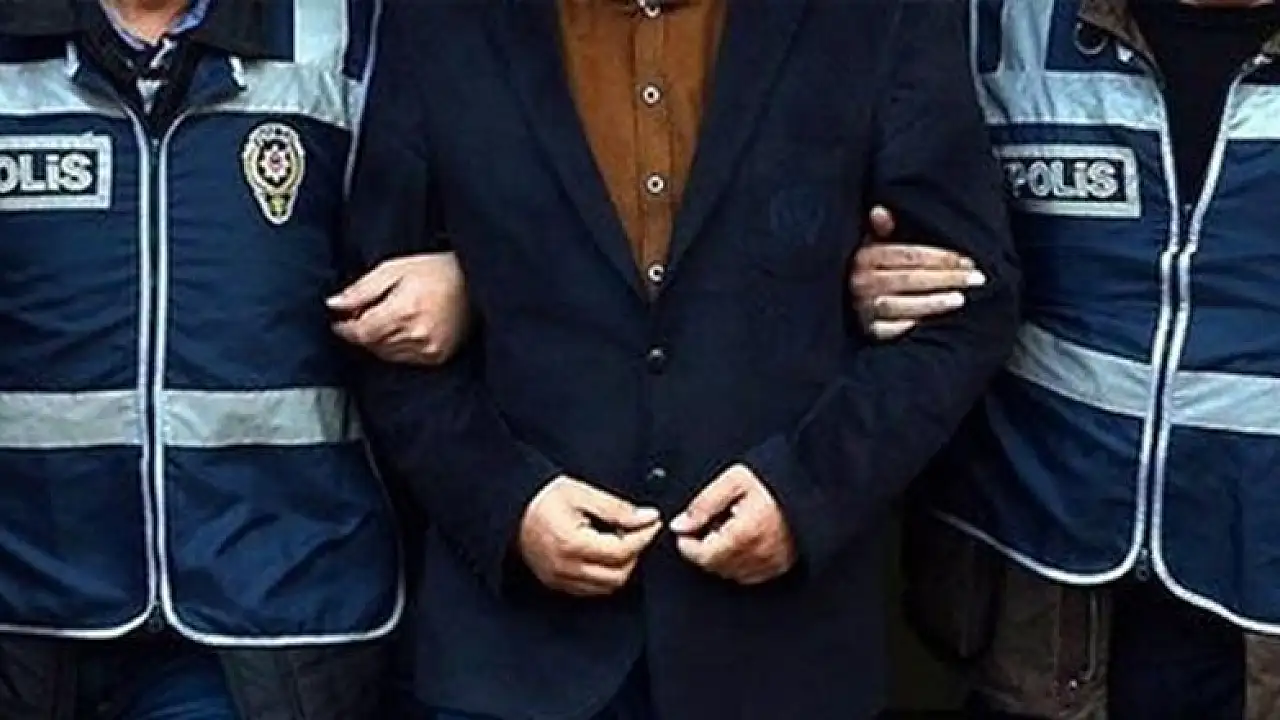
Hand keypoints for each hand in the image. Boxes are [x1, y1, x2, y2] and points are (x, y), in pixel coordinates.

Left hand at [328, 253, 469, 364]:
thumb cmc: (436, 270)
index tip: (340, 322)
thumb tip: (333, 305)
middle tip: (366, 314)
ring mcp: (428, 349)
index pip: (360, 333)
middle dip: (362, 331)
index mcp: (403, 311)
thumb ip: (361, 289)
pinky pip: (404, 359)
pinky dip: (397, 347)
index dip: (345, 329)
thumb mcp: (394, 269)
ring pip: (386, 354)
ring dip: (378, 340)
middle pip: (371, 344)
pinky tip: (404, 329)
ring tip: (388, 319)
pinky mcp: (437, 356)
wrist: (475, 283)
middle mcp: (415, 334)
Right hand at [518, 476, 661, 596]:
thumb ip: (617, 509)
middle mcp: (566, 568)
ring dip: (621, 567)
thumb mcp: (582, 494)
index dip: (643, 537)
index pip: (622, 551)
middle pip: (619, 574)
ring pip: (608, 586)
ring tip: (619, 541)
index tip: (653, 523)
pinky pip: (591, 589)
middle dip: (634, 553)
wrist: (510, 507)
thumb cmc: (542, 497)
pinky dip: (605, 575)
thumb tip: (647, 517)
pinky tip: (604, 554)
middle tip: (637, 531)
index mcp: (572, 544)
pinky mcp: (556, 584)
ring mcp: (560, 579)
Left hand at [670, 465, 796, 584]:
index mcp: (743, 535)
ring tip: (728, 529)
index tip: (685, 531)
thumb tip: (680, 525)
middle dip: (704, 548)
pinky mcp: (780, 567)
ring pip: (730, 573)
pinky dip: (739, 563)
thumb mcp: (733, 481)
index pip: (702, 556)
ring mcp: (770, 564)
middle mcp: (757, 555)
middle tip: (709, 524)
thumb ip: (703, 505)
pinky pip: (749, 575)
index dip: (687, 545)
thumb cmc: (773, 482)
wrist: (809, 487)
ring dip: (721, 556)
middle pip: (714, 566)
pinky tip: (742, 542)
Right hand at [850, 206, 985, 340]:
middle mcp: (861, 282)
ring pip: (899, 305)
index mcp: (865, 257)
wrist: (849, 304)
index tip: (967, 261)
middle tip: (975, 279)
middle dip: (946, 278)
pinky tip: (933, 324)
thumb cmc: (871, 272)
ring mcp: (863, 308)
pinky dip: (909, 327)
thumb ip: (881, 231)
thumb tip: (879, 211)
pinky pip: (889, 331)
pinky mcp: (868, 331)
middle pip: (909, 278)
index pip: (908, 255)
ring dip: (933, 302)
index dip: (940, 257)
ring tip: (960, 299)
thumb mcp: (873, 246)